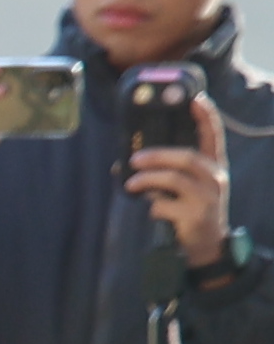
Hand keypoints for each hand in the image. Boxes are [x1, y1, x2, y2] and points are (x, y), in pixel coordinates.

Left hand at [128, 82, 235, 271]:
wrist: (207, 245)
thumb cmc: (192, 210)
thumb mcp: (188, 187)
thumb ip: (169, 172)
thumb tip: (128, 162)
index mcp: (214, 166)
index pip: (213, 137)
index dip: (206, 117)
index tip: (196, 99)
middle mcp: (215, 178)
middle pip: (187, 157)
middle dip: (158, 155)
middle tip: (134, 159)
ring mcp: (207, 198)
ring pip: (175, 179)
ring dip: (147, 179)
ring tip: (131, 184)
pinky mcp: (196, 216)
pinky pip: (165, 205)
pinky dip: (152, 205)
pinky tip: (150, 209)